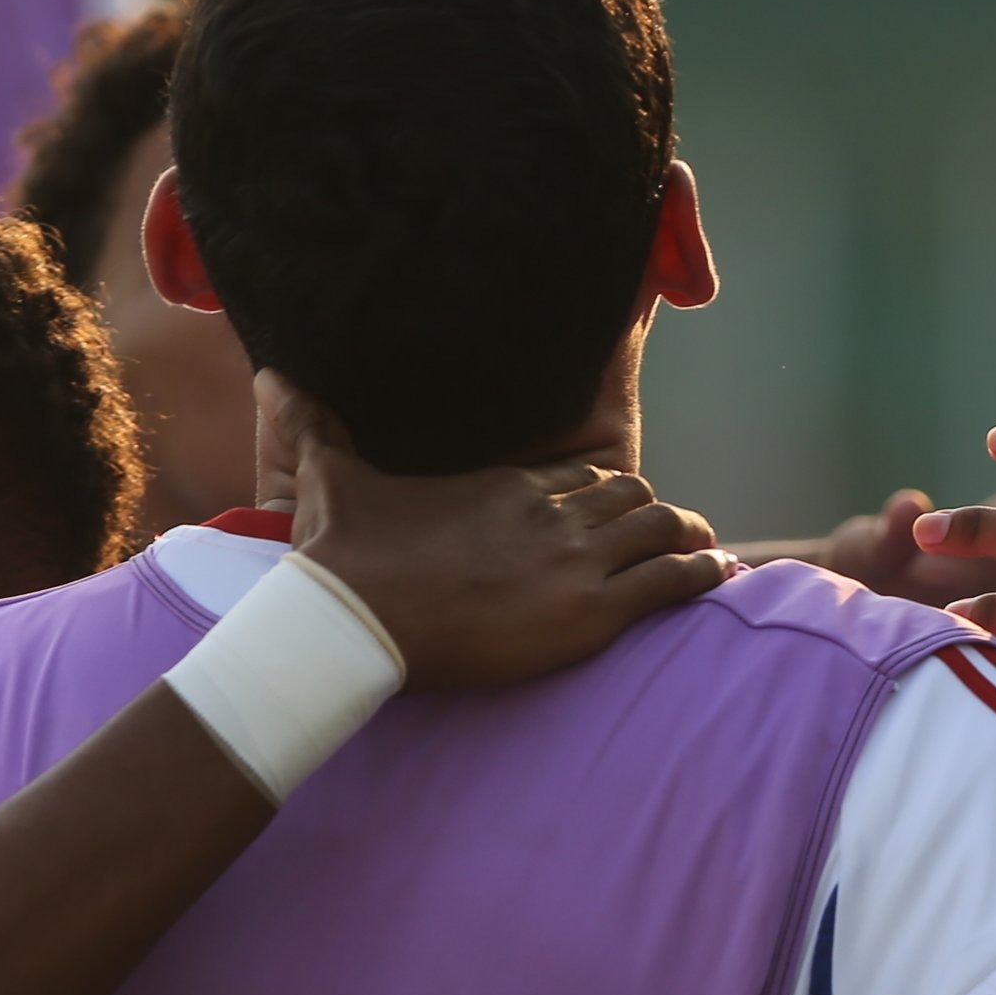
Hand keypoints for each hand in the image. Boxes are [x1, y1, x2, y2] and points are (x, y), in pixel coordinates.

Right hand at [273, 378, 732, 691]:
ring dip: (682, 538)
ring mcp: (574, 562)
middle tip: (665, 528)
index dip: (603, 490)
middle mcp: (549, 514)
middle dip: (650, 511)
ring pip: (658, 529)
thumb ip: (314, 428)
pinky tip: (721, 575)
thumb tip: (274, 374)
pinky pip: (669, 582)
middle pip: (629, 496)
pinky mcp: (589, 614)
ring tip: (702, 547)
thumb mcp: (328, 478)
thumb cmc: (343, 556)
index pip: (581, 473)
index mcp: (504, 484)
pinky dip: (700, 576)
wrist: (351, 619)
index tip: (615, 501)